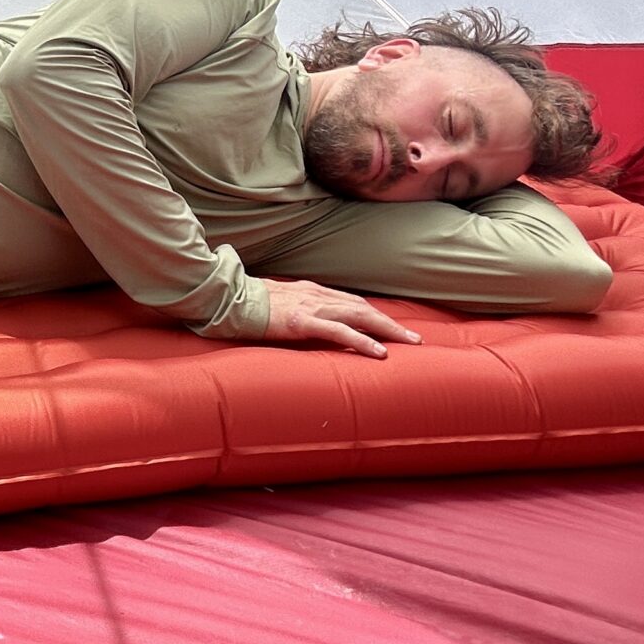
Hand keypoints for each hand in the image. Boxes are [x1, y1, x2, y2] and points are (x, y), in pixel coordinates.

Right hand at [257, 279, 419, 358]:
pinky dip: (362, 341)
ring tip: (408, 344)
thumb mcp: (278, 302)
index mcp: (312, 291)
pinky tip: (378, 352)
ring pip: (360, 317)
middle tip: (414, 339)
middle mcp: (317, 295)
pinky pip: (339, 332)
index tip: (392, 327)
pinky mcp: (302, 321)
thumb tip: (302, 320)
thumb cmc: (248, 304)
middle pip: (364, 308)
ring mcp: (311, 307)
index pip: (352, 302)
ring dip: (387, 330)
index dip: (375, 315)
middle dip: (391, 323)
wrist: (228, 298)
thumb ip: (294, 308)